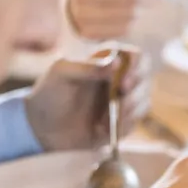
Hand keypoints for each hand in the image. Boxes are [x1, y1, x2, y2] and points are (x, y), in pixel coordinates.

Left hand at [24, 48, 150, 150]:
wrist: (41, 127)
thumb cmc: (49, 93)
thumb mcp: (62, 72)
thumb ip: (88, 66)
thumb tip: (116, 63)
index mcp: (107, 62)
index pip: (136, 57)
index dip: (138, 66)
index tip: (125, 81)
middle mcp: (119, 80)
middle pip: (146, 79)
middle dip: (136, 92)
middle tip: (120, 100)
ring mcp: (122, 102)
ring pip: (144, 102)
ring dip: (128, 111)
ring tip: (103, 120)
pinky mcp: (121, 123)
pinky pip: (135, 123)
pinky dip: (123, 126)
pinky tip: (102, 130)